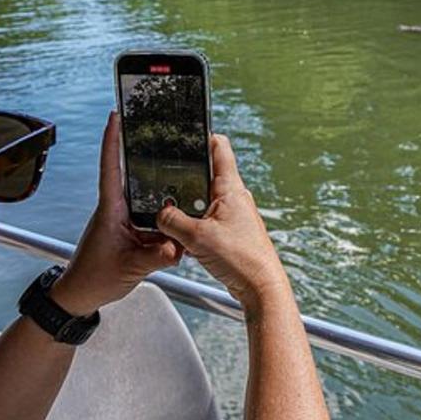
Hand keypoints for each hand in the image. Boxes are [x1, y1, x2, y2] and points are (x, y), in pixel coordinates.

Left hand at [51, 111, 181, 315]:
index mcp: (110, 209)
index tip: (116, 116)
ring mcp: (124, 219)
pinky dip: (166, 220)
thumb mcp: (131, 267)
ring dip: (161, 193)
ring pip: (147, 198)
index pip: (109, 167)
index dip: (112, 140)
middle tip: (162, 136)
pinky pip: (152, 218)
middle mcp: (116, 209)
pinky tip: (179, 224)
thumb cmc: (94, 279)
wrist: (80, 296)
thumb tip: (180, 246)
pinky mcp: (131, 231)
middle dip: (146, 155)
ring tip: (182, 183)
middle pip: (133, 174)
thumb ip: (157, 256)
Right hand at [156, 134, 290, 313]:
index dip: (202, 136)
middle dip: (186, 174)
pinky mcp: (231, 233)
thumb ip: (172, 221)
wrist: (260, 288)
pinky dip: (193, 222)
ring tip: (169, 209)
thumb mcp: (196, 237)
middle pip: (207, 174)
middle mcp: (235, 197)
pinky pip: (206, 219)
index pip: (219, 148)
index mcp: (231, 188)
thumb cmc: (240, 259)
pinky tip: (182, 234)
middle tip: (164, 174)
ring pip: (204, 199)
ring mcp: (234, 215)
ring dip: (188, 203)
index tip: (185, 131)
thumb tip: (160, 213)